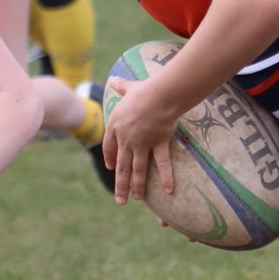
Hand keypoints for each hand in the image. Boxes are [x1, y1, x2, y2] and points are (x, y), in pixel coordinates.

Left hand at [103, 76, 180, 205]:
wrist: (158, 97)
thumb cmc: (143, 91)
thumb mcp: (129, 88)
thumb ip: (120, 86)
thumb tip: (114, 79)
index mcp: (116, 126)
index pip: (109, 147)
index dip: (110, 159)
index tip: (111, 168)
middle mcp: (126, 140)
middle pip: (122, 166)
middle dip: (120, 185)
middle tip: (119, 200)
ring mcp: (142, 144)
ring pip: (137, 170)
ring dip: (136, 186)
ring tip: (135, 199)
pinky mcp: (158, 145)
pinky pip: (162, 165)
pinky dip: (166, 178)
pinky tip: (169, 192)